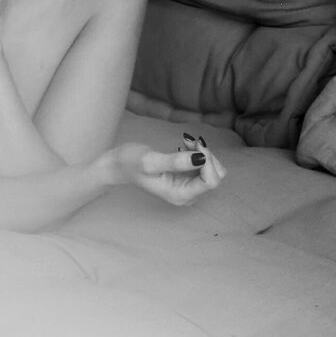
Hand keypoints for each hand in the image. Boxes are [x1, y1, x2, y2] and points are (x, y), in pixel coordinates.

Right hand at [102, 140, 224, 206]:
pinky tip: (184, 145)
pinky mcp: (187, 179)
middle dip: (207, 156)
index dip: (208, 161)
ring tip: (186, 141)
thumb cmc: (131, 164)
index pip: (211, 182)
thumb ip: (176, 162)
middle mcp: (187, 195)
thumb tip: (201, 157)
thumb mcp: (150, 161)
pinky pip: (203, 166)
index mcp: (180, 195)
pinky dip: (198, 153)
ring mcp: (188, 188)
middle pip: (216, 177)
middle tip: (191, 141)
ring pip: (212, 171)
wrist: (119, 166)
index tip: (195, 144)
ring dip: (203, 153)